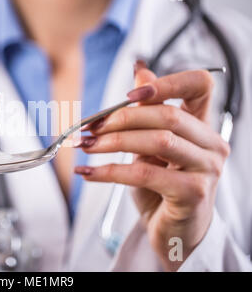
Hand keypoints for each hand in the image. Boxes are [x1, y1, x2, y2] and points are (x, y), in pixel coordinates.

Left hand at [74, 63, 229, 270]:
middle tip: (90, 127)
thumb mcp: (151, 145)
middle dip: (121, 118)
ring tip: (86, 146)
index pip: (200, 85)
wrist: (171, 230)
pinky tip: (88, 172)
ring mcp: (206, 169)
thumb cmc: (161, 186)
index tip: (129, 93)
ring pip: (157, 140)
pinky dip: (110, 171)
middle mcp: (210, 144)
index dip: (167, 82)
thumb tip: (139, 68)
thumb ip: (148, 111)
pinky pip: (144, 173)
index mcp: (202, 125)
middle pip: (167, 115)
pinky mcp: (192, 193)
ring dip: (113, 142)